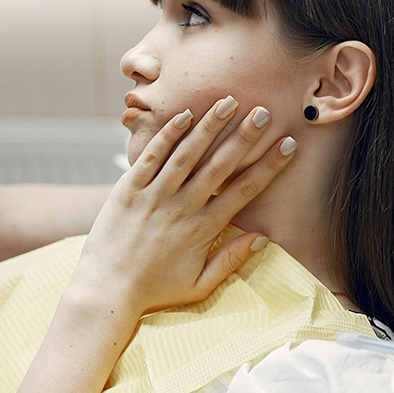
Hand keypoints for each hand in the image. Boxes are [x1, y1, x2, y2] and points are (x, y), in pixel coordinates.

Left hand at [68, 96, 295, 318]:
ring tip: (228, 101)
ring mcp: (153, 196)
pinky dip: (168, 135)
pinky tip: (184, 115)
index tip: (288, 145)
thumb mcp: (199, 286)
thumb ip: (230, 261)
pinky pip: (151, 156)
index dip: (268, 166)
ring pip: (187, 154)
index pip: (244, 190)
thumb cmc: (154, 290)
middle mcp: (181, 208)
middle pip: (220, 165)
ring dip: (209, 126)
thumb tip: (262, 237)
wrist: (105, 290)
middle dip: (244, 136)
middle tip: (263, 112)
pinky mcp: (128, 189)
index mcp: (203, 230)